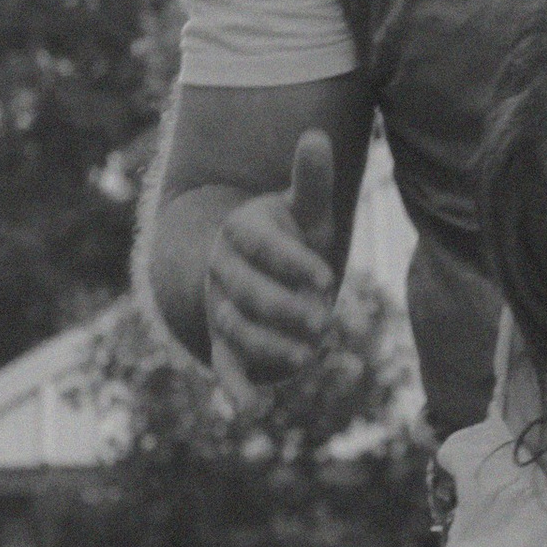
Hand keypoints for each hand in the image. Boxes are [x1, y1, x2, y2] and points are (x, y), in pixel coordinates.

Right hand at [205, 130, 338, 412]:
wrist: (258, 266)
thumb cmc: (292, 234)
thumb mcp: (305, 210)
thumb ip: (311, 180)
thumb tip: (316, 135)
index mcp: (242, 230)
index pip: (260, 245)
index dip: (292, 262)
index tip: (326, 279)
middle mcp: (223, 269)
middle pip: (248, 292)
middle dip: (286, 308)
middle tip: (325, 322)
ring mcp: (220, 306)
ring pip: (237, 328)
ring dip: (270, 345)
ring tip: (309, 355)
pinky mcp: (224, 340)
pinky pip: (224, 364)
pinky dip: (235, 388)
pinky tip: (251, 411)